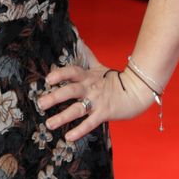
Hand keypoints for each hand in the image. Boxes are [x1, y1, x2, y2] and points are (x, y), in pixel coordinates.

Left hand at [36, 62, 155, 141]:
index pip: (71, 72)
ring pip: (77, 109)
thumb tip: (79, 41)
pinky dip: (79, 130)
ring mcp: (97, 101)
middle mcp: (90, 88)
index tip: (47, 79)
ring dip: (62, 117)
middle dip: (54, 97)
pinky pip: (90, 123)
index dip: (59, 74)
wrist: (137, 91)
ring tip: (49, 124)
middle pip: (70, 91)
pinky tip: (68, 137)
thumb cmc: (116, 79)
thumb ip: (88, 56)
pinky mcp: (104, 114)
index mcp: (88, 76)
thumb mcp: (100, 66)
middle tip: (40, 104)